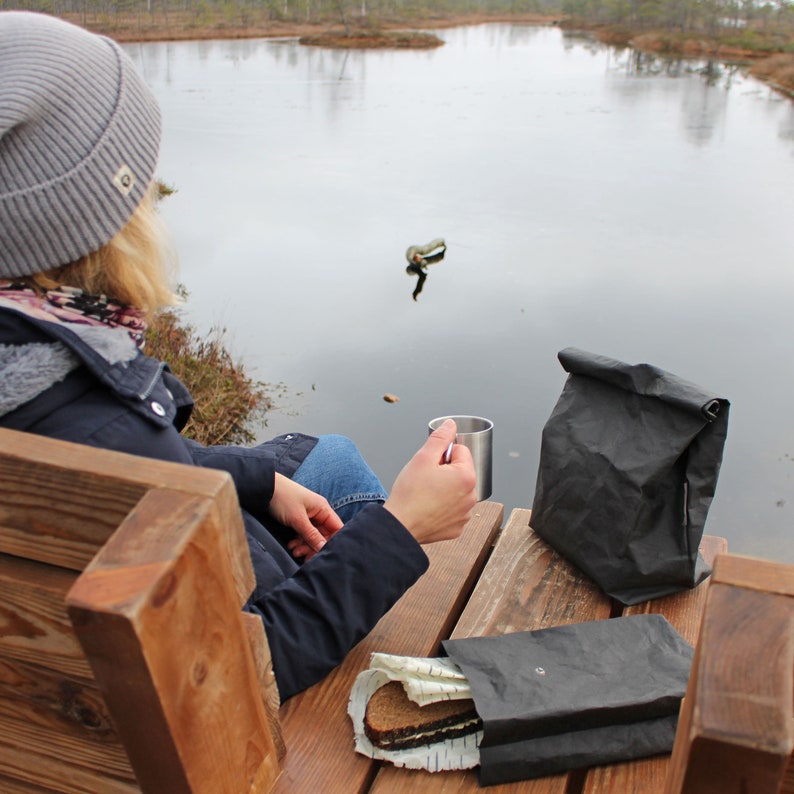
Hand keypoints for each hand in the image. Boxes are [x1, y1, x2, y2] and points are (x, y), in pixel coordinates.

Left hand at [270, 473, 342, 560]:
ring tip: (294, 550)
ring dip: (304, 545)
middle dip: (314, 546)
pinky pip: (303, 533)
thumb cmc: (283, 498)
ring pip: (313, 536)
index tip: (324, 553)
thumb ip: (312, 535)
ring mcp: (308, 515)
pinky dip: (298, 541)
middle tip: (303, 555)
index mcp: (323, 508)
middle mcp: (318, 512)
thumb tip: (324, 549)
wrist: (263, 489)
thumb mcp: (298, 519)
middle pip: (324, 535)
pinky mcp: (299, 519)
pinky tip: (291, 545)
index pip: (336, 529)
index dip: (333, 542)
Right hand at [384, 419, 476, 544]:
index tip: (430, 465)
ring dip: (445, 489)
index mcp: (467, 477)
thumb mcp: (423, 457)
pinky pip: (453, 509)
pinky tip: (429, 508)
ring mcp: (465, 514)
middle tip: (425, 479)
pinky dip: (443, 507)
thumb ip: (440, 438)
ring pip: (457, 491)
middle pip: (460, 471)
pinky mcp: (457, 527)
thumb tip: (451, 425)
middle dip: (445, 471)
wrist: (399, 525)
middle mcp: (471, 497)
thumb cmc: (410, 493)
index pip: (460, 452)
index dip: (442, 454)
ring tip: (426, 494)